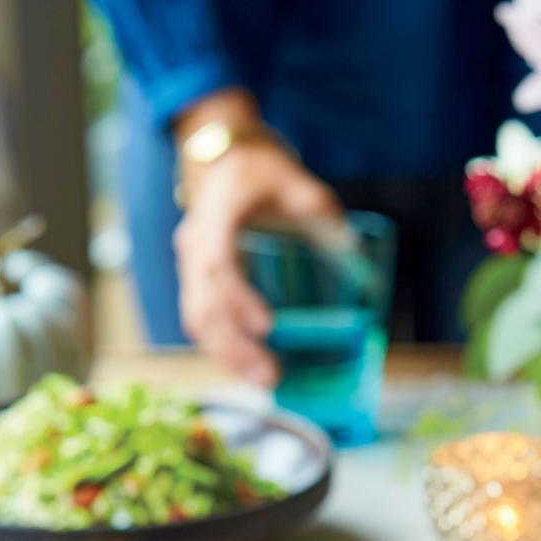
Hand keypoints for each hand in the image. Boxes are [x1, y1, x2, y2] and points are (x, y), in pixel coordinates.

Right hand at [174, 138, 343, 384]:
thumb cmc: (260, 172)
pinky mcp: (195, 281)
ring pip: (197, 319)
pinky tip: (245, 368)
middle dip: (235, 346)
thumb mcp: (294, 180)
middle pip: (204, 305)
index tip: (267, 327)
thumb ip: (319, 210)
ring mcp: (190, 265)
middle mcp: (195, 244)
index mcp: (216, 216)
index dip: (239, 299)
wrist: (221, 160)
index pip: (218, 264)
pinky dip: (220, 347)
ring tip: (262, 381)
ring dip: (226, 355)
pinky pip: (200, 319)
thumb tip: (351, 251)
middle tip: (270, 375)